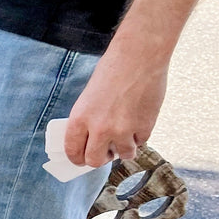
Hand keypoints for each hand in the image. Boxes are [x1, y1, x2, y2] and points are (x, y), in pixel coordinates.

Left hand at [62, 43, 166, 167]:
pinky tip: (138, 122)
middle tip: (105, 152)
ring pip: (123, 155)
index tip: (81, 160)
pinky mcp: (145, 127)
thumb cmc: (111, 72)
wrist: (138, 58)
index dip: (77, 159)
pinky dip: (139, 136)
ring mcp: (124, 130)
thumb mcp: (88, 98)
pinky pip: (141, 142)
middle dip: (100, 159)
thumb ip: (87, 121)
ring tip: (125, 137)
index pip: (73, 152)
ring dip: (123, 149)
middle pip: (95, 161)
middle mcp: (100, 129)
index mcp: (79, 120)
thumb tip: (90, 142)